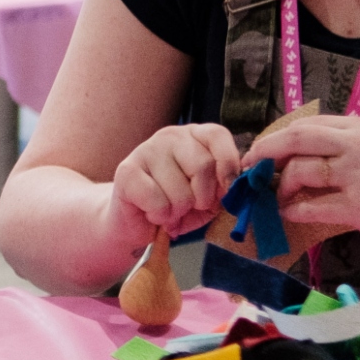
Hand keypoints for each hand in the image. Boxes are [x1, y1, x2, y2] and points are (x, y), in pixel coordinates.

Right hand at [110, 121, 241, 248]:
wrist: (136, 224)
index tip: (226, 190)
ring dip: (178, 212)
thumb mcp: (208, 199)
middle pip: (203, 166)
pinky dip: (159, 216)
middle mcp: (171, 136)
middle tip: (190, 207)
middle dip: (202, 198)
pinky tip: (152, 213)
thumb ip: (223, 189)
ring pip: (180, 190)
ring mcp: (146, 150)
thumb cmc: (175, 207)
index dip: (228, 164)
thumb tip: (233, 185)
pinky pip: (157, 201)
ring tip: (168, 211)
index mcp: (194, 136)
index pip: (217, 135)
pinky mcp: (126, 171)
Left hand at [263, 114, 359, 257]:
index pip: (305, 124)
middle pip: (295, 138)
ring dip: (281, 188)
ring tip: (281, 200)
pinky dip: (294, 211)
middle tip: (251, 170)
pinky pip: (311, 206)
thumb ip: (340, 147)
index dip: (274, 138)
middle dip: (265, 153)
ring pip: (300, 171)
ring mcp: (359, 175)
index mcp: (359, 127)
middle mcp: (358, 144)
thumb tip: (291, 154)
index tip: (259, 153)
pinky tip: (292, 214)